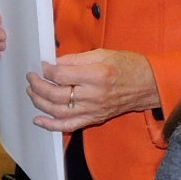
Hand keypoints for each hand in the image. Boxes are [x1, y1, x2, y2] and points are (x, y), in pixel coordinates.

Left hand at [27, 49, 160, 131]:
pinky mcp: (94, 119)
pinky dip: (52, 125)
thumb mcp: (102, 53)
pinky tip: (38, 120)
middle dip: (39, 86)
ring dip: (40, 103)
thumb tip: (55, 63)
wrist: (149, 85)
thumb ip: (76, 59)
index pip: (61, 75)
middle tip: (31, 77)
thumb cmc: (128, 65)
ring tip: (32, 92)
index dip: (47, 70)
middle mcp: (94, 95)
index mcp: (96, 75)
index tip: (42, 65)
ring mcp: (93, 110)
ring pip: (59, 111)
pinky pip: (69, 126)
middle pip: (57, 95)